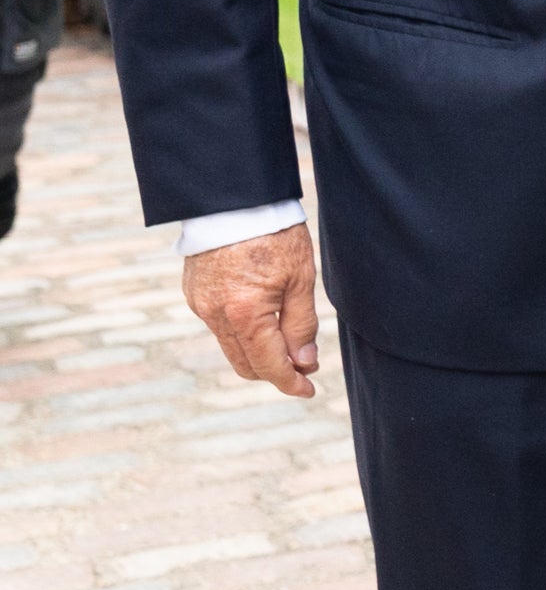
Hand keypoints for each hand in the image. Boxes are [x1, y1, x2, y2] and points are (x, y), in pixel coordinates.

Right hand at [183, 223, 320, 398]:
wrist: (235, 199)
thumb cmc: (275, 234)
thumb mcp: (301, 278)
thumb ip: (301, 325)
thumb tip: (304, 363)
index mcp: (244, 314)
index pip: (268, 364)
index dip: (290, 382)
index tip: (308, 390)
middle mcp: (215, 315)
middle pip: (245, 363)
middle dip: (275, 371)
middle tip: (305, 366)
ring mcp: (200, 306)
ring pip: (231, 347)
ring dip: (258, 352)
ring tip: (289, 341)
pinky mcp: (194, 295)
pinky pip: (219, 326)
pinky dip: (242, 332)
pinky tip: (263, 319)